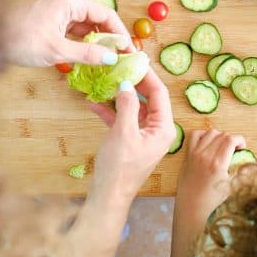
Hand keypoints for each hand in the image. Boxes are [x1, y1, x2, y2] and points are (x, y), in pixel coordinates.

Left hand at [4, 0, 131, 66]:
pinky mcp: (51, 23)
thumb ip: (87, 54)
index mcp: (71, 2)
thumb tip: (112, 58)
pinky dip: (84, 44)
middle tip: (123, 58)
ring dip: (98, 42)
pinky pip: (74, 32)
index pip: (106, 15)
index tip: (130, 51)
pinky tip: (90, 57)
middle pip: (98, 19)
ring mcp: (58, 12)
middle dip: (111, 38)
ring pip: (87, 27)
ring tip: (109, 60)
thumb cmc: (20, 40)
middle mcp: (67, 2)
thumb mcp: (57, 50)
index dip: (120, 34)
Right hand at [88, 68, 174, 206]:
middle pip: (147, 99)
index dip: (148, 75)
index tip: (135, 59)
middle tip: (119, 65)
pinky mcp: (129, 141)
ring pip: (133, 108)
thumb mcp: (123, 132)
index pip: (160, 93)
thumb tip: (126, 84)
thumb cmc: (119, 167)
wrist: (108, 197)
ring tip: (104, 80)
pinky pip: (122, 120)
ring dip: (118, 95)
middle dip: (132, 82)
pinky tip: (93, 103)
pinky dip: (110, 111)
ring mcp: (143, 136)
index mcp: (163, 128)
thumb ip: (127, 106)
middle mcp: (157, 130)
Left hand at [176, 129, 245, 222]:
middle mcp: (206, 155)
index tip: (242, 147)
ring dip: (219, 135)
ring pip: (210, 132)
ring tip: (222, 146)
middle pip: (222, 134)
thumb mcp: (231, 186)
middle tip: (234, 149)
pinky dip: (203, 134)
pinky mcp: (188, 155)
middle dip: (231, 139)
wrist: (191, 205)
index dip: (240, 140)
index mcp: (218, 163)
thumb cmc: (212, 199)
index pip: (231, 139)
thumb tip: (252, 164)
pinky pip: (194, 135)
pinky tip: (208, 142)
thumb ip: (241, 172)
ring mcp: (195, 154)